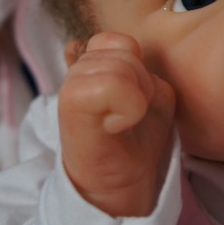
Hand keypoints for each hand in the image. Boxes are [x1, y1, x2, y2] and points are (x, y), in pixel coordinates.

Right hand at [58, 32, 174, 216]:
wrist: (120, 184)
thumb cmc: (136, 140)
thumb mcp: (152, 95)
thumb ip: (145, 68)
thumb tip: (131, 52)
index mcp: (94, 63)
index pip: (123, 41)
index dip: (140, 71)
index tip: (134, 102)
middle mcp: (78, 68)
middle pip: (127, 53)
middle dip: (142, 87)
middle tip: (128, 117)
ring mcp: (72, 82)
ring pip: (123, 67)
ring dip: (135, 99)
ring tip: (121, 123)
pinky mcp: (71, 100)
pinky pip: (114, 83)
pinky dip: (128, 108)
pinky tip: (115, 127)